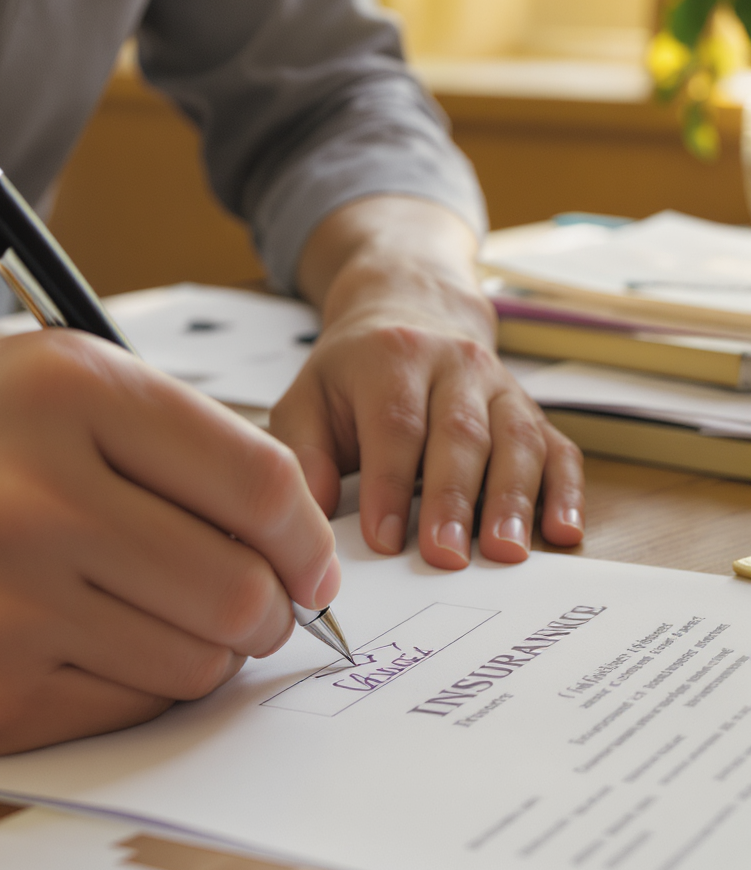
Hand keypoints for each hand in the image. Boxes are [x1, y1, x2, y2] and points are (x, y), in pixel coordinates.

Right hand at [0, 332, 337, 754]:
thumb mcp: (49, 386)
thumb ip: (177, 440)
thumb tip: (295, 530)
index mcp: (66, 394)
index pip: (259, 480)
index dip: (307, 534)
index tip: (311, 560)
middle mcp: (33, 497)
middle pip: (243, 586)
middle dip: (275, 607)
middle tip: (264, 605)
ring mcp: (4, 608)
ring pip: (200, 660)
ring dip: (213, 649)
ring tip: (172, 617)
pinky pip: (135, 706)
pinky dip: (147, 682)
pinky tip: (108, 645)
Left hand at [270, 197, 583, 566]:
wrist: (409, 312)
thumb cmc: (354, 373)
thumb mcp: (309, 397)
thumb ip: (304, 452)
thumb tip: (308, 512)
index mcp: (393, 357)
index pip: (395, 424)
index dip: (391, 483)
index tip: (385, 540)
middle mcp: (455, 366)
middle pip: (461, 434)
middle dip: (454, 499)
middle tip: (446, 556)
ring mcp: (501, 388)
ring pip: (517, 441)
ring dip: (514, 500)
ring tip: (506, 552)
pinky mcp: (531, 412)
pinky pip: (558, 448)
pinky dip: (565, 491)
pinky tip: (564, 531)